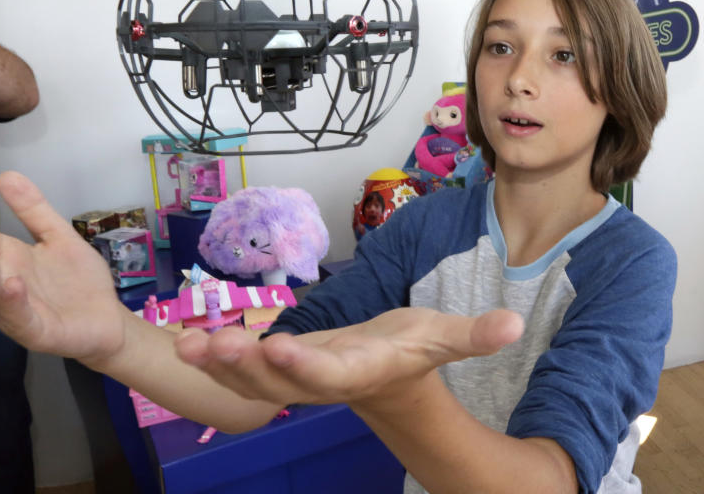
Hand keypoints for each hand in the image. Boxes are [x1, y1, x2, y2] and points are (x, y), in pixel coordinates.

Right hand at [0, 171, 126, 364]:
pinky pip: (18, 318)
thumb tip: (6, 173)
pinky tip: (12, 283)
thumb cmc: (77, 280)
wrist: (107, 319)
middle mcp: (0, 285)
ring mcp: (13, 311)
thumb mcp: (59, 237)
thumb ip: (34, 210)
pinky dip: (12, 302)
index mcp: (5, 259)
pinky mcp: (34, 332)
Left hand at [174, 306, 523, 408]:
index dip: (306, 365)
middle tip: (214, 345)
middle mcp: (321, 379)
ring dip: (220, 363)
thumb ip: (474, 335)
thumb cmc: (410, 348)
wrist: (384, 372)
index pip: (331, 372)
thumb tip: (516, 326)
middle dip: (246, 365)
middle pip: (280, 379)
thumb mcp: (441, 336)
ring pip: (253, 376)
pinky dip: (215, 355)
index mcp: (358, 370)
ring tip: (187, 346)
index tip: (280, 349)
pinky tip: (187, 341)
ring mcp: (294, 376)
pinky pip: (242, 364)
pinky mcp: (278, 365)